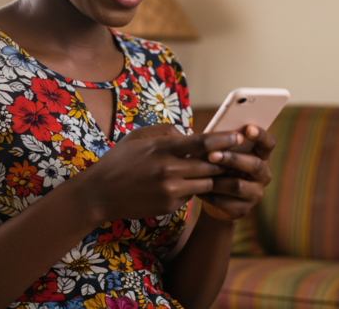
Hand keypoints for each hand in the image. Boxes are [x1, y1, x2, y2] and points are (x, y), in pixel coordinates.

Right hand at [75, 124, 243, 222]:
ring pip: (205, 184)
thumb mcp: (138, 137)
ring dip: (211, 177)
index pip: (202, 143)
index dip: (224, 140)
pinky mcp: (169, 206)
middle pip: (210, 166)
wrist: (100, 194)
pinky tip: (189, 185)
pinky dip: (193, 190)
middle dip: (224, 161)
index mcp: (162, 148)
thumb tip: (189, 133)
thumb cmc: (119, 161)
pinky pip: (191, 197)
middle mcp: (169, 170)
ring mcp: (170, 190)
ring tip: (218, 171)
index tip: (238, 137)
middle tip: (237, 156)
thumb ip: (166, 132)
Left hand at [197, 125, 274, 220]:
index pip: (268, 144)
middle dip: (233, 159)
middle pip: (255, 165)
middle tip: (212, 154)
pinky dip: (209, 195)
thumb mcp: (224, 154)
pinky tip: (197, 190)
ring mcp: (255, 193)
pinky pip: (225, 201)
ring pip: (238, 185)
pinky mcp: (243, 209)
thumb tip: (209, 133)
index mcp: (261, 156)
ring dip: (217, 179)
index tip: (248, 128)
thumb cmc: (220, 167)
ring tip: (200, 173)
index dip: (261, 135)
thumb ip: (224, 144)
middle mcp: (263, 175)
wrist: (216, 199)